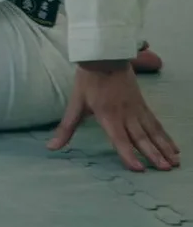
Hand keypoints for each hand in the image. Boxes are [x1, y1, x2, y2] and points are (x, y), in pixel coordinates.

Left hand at [50, 61, 179, 171]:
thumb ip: (66, 128)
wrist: (105, 57)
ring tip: (174, 162)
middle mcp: (125, 115)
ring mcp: (137, 110)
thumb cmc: (88, 81)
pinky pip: (156, 123)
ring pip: (153, 132)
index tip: (138, 168)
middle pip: (141, 138)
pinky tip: (174, 147)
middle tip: (165, 169)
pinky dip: (166, 136)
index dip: (128, 154)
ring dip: (164, 147)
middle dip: (153, 154)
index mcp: (108, 116)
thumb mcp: (75, 104)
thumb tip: (51, 147)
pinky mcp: (143, 105)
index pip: (119, 139)